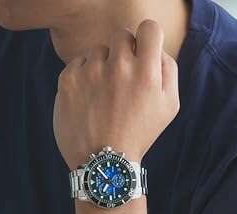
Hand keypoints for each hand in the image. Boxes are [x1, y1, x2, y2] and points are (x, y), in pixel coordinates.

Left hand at [53, 20, 179, 170]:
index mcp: (146, 73)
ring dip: (102, 66)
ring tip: (104, 95)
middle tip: (121, 81)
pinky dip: (83, 76)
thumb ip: (168, 70)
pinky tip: (89, 99)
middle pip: (121, 35)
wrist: (104, 162)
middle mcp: (118, 68)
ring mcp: (90, 72)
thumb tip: (156, 48)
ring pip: (98, 50)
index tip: (142, 54)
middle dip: (123, 53)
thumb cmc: (139, 134)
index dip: (147, 40)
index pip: (149, 28)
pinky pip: (78, 63)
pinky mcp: (68, 80)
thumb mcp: (168, 107)